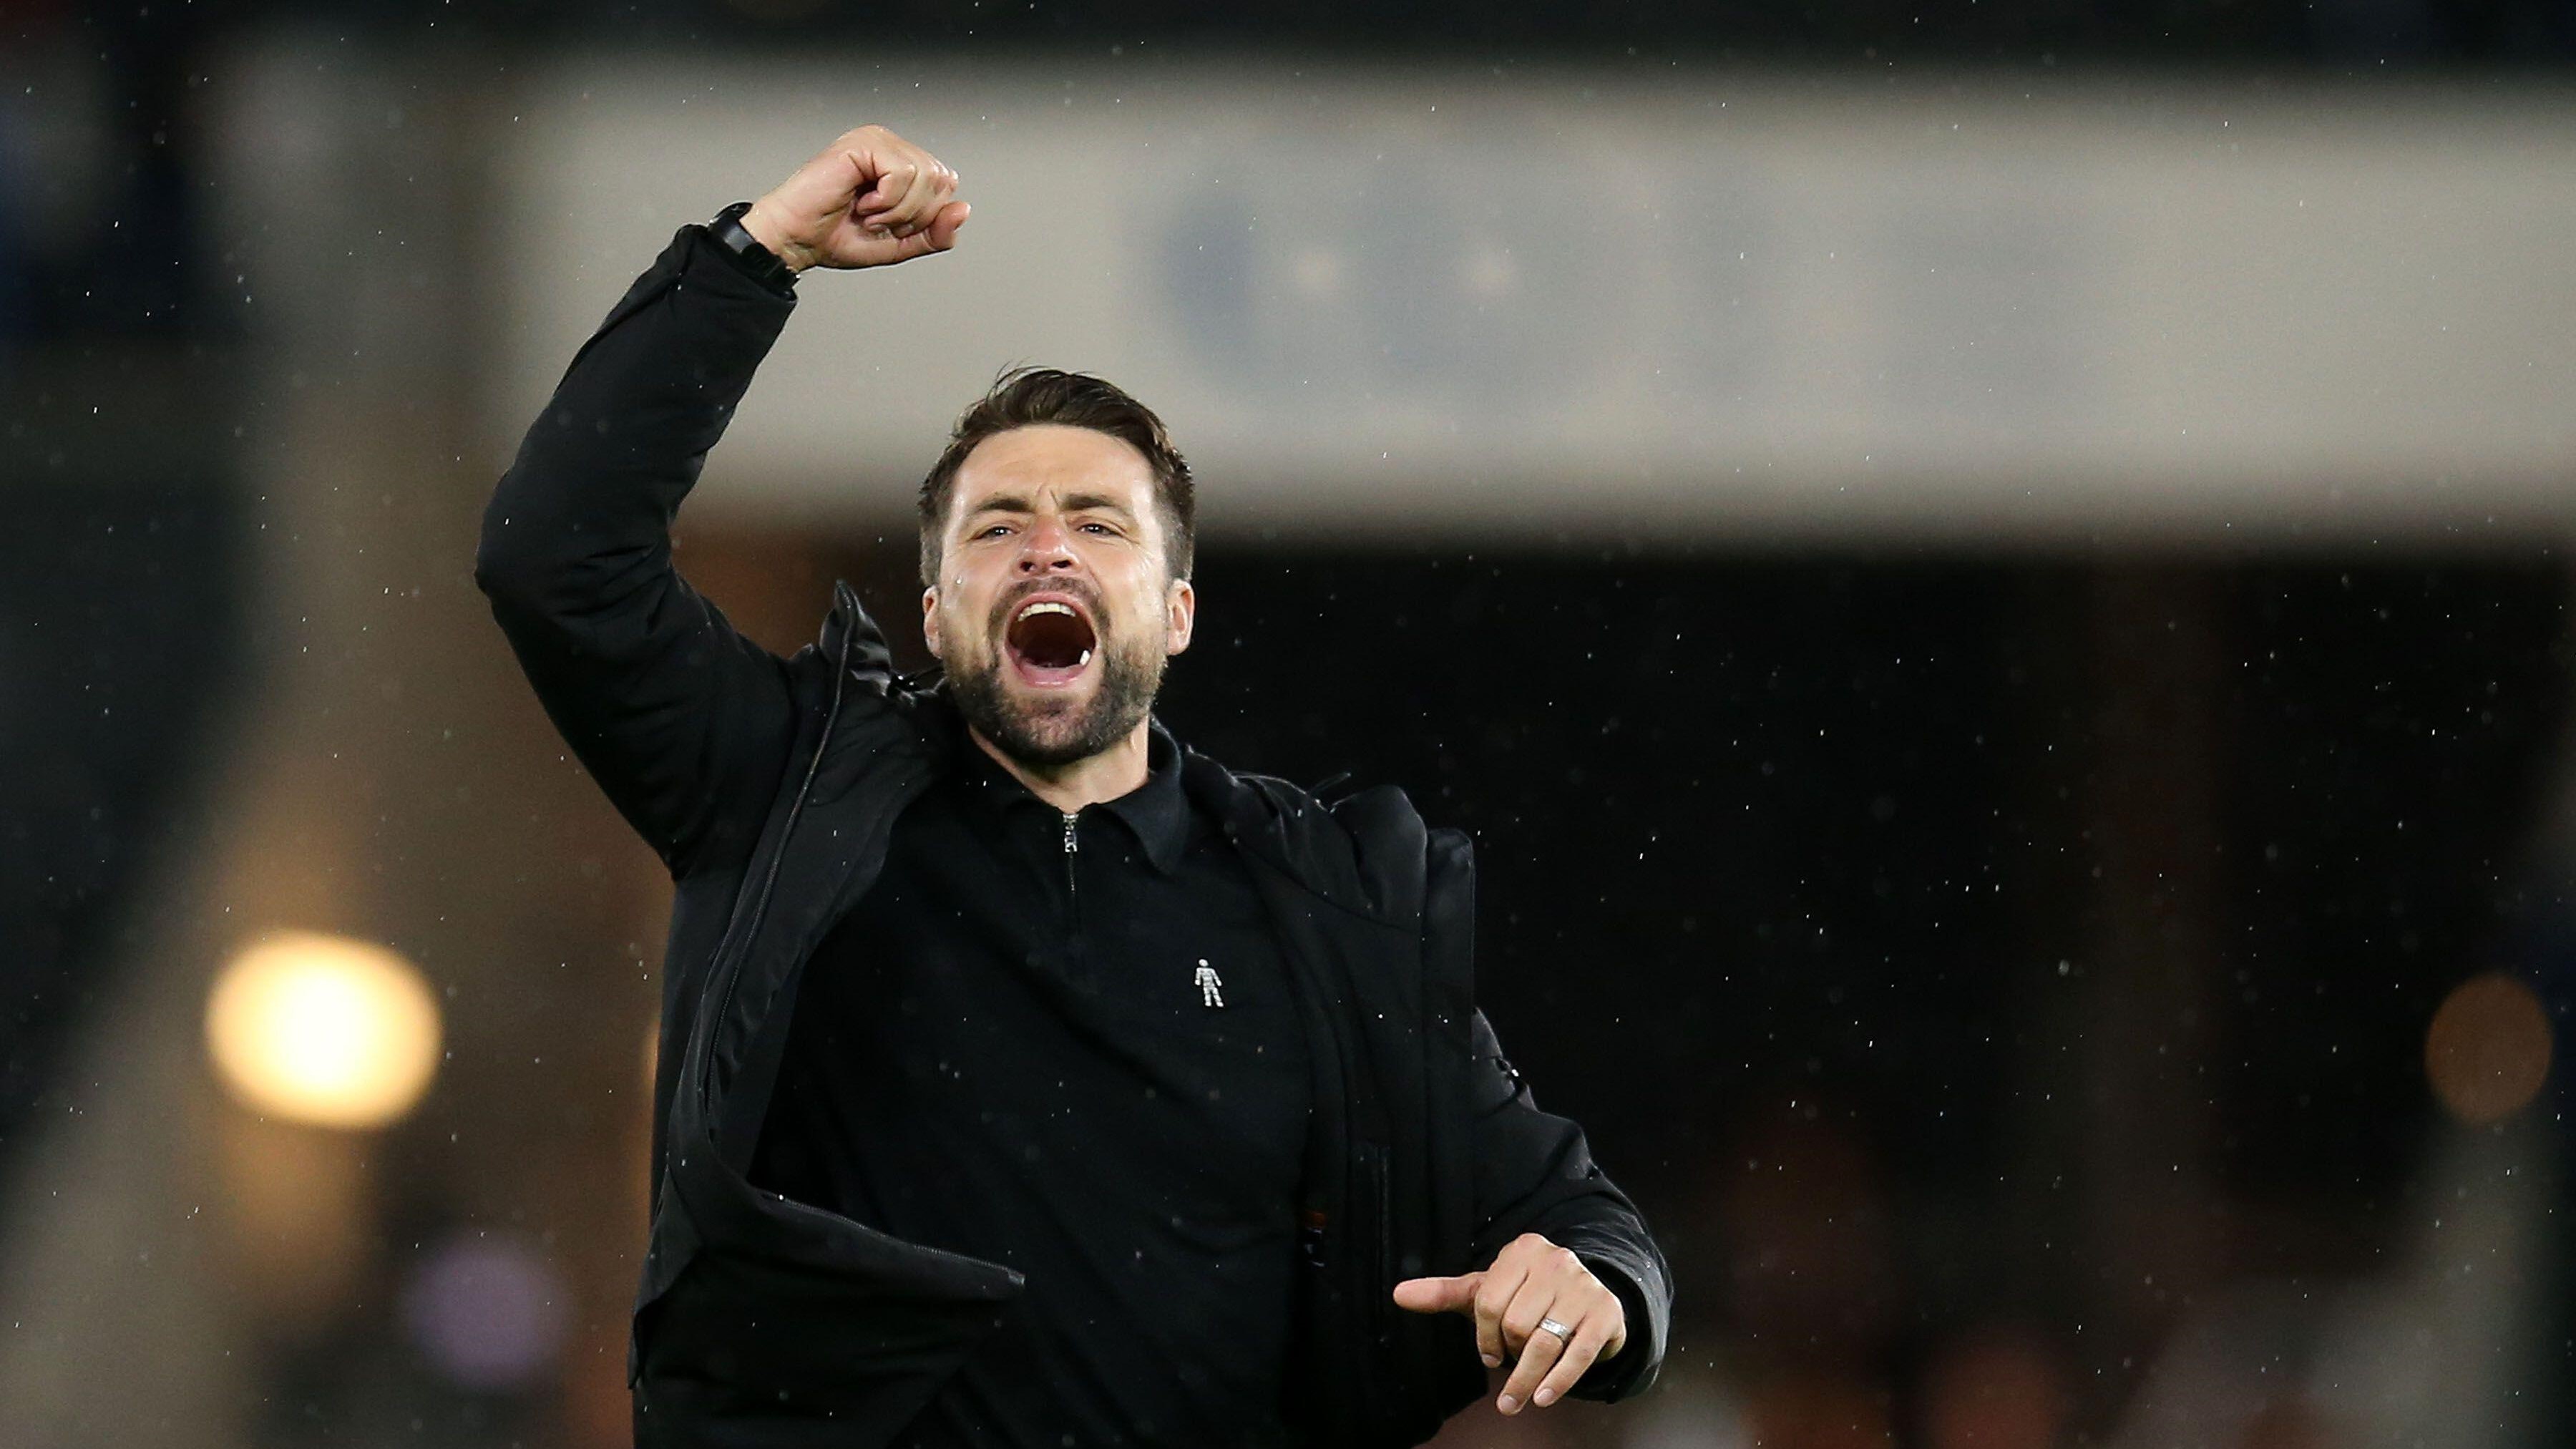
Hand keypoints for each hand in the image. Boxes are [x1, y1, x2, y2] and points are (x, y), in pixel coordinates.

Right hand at [738, 124, 968, 273]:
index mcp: (902, 163)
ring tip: (866, 210)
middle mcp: (892, 146)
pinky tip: (860, 201)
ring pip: (925, 176)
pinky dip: (885, 200)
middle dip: (912, 214)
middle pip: (941, 180)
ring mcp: (876, 140)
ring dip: (896, 209)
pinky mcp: (862, 142)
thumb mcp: (900, 244)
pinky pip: (902, 173)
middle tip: (875, 218)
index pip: (946, 185)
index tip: (888, 223)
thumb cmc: (836, 237)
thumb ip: (936, 233)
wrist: (797, 240)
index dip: (924, 216)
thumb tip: (962, 210)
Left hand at [1391, 1232, 1626, 1414]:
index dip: (1483, 1337)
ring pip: (1545, 1342)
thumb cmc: (1528, 1297)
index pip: (1488, 1301)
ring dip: (1527, 1380)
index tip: (1489, 1355)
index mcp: (1522, 1250)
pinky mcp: (1606, 1314)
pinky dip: (1559, 1381)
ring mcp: (1585, 1286)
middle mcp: (1556, 1261)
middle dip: (1510, 1353)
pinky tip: (1543, 1398)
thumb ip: (1444, 1294)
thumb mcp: (1487, 1291)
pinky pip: (1578, 1354)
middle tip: (1511, 1363)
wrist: (1591, 1299)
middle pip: (1517, 1323)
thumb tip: (1398, 1294)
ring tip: (1514, 1402)